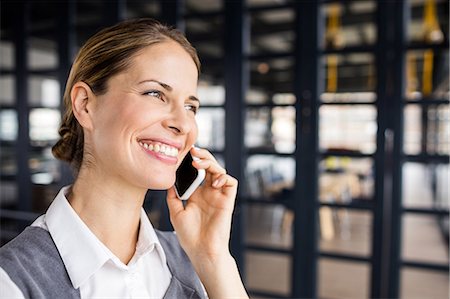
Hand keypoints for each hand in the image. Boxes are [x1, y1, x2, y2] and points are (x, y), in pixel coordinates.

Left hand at [166, 147, 237, 261]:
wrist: (201, 251)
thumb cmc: (189, 236)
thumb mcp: (175, 212)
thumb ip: (173, 196)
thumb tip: (169, 180)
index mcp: (198, 194)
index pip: (198, 171)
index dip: (193, 161)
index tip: (183, 153)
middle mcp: (209, 192)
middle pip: (210, 167)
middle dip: (202, 156)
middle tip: (192, 151)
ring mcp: (219, 195)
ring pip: (220, 170)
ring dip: (211, 163)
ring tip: (198, 163)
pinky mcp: (228, 200)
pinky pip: (230, 182)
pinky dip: (223, 177)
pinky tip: (212, 181)